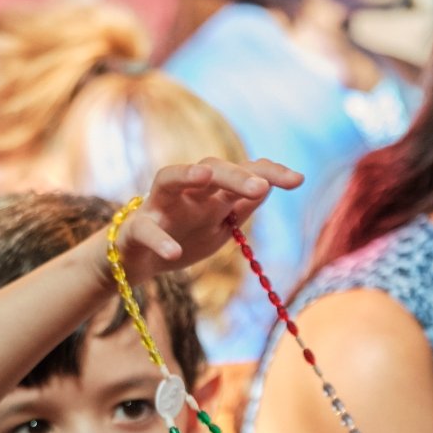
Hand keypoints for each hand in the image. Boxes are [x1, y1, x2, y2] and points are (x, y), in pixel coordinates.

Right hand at [111, 157, 303, 283]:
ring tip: (205, 175)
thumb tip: (268, 186)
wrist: (137, 262)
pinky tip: (174, 253)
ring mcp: (157, 206)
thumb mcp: (218, 227)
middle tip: (263, 186)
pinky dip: (160, 240)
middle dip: (236, 175)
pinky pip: (146, 230)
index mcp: (209, 192)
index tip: (298, 180)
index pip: (241, 172)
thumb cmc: (181, 238)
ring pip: (169, 178)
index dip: (269, 173)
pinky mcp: (135, 228)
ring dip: (187, 173)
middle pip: (211, 170)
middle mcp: (185, 191)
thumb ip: (240, 208)